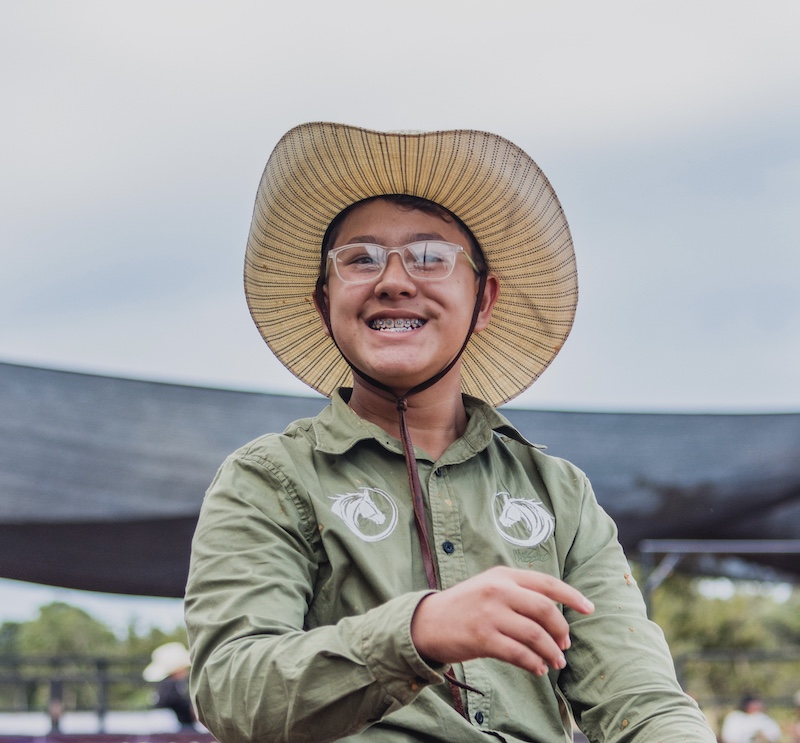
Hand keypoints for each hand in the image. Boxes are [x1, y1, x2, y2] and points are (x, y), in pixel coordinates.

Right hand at [410, 566, 593, 675]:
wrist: (428, 622)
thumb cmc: (464, 606)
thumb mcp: (489, 586)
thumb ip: (518, 592)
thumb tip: (555, 613)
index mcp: (504, 574)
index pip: (547, 583)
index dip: (572, 596)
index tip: (589, 608)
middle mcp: (498, 590)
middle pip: (545, 609)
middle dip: (561, 630)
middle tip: (565, 644)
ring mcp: (490, 613)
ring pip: (535, 634)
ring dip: (550, 651)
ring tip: (555, 663)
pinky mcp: (482, 637)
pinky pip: (518, 653)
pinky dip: (533, 663)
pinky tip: (538, 669)